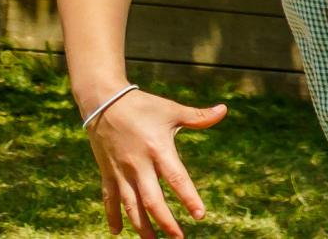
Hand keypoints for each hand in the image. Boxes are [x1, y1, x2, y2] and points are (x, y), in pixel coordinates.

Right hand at [83, 88, 226, 238]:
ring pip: (130, 205)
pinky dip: (112, 216)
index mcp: (158, 149)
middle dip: (165, 222)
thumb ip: (198, 117)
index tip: (200, 214)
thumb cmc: (143, 106)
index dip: (188, 197)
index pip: (177, 178)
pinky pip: (109, 199)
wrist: (103, 102)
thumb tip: (224, 110)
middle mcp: (139, 165)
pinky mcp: (107, 173)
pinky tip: (116, 232)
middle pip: (152, 200)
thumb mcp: (171, 110)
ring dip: (141, 226)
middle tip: (178, 238)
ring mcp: (121, 171)